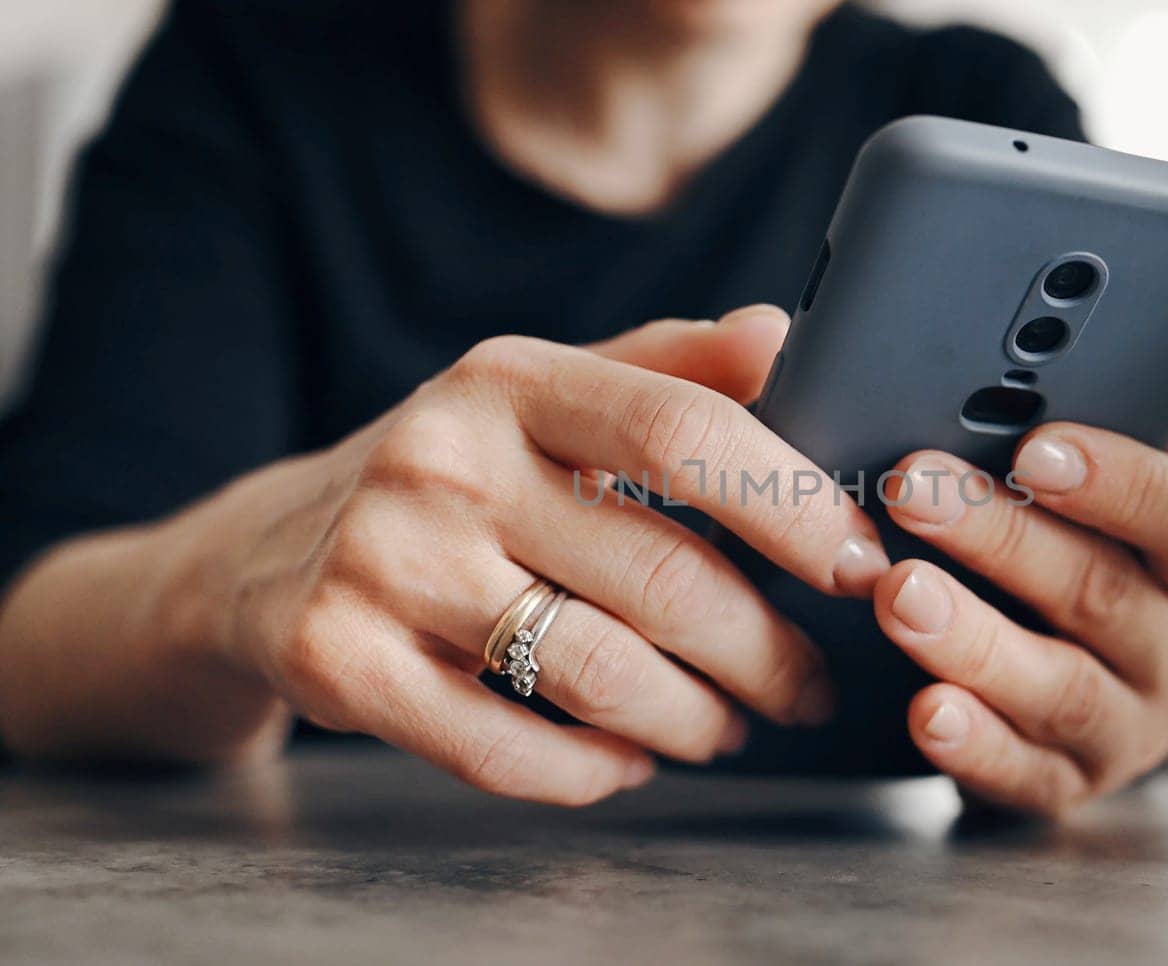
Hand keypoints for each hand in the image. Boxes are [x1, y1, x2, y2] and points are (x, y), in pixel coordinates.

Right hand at [190, 305, 887, 802]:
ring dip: (697, 720)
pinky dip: (596, 771)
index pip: (684, 431)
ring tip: (732, 725)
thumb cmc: (450, 473)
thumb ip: (669, 368)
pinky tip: (630, 760)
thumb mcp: (544, 397)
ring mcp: (385, 567)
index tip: (860, 564)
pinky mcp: (342, 665)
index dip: (793, 504)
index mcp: (510, 380)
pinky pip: (510, 752)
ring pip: (601, 676)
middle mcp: (443, 461)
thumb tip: (791, 336)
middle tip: (808, 685)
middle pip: (663, 577)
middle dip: (767, 652)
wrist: (266, 553)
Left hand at [873, 416, 1167, 818]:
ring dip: (973, 638)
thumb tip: (1091, 362)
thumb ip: (1113, 436)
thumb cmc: (1109, 562)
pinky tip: (926, 709)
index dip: (1120, 481)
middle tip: (912, 487)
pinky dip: (974, 744)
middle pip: (1099, 593)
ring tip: (896, 593)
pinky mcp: (1073, 784)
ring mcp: (1132, 727)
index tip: (1037, 445)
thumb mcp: (1127, 505)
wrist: (1131, 690)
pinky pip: (1025, 771)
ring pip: (1057, 685)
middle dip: (1000, 537)